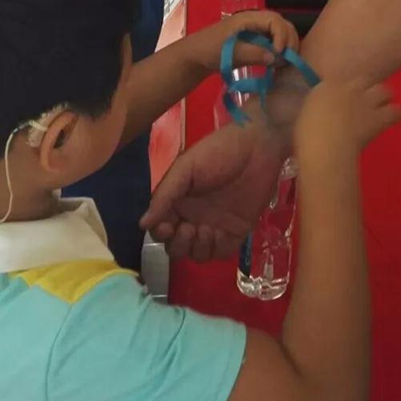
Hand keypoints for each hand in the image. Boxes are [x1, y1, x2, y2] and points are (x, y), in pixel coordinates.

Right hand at [141, 121, 284, 259]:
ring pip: (197, 254)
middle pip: (176, 246)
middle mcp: (193, 217)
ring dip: (196, 248)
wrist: (258, 147)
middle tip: (189, 228)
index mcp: (178, 201)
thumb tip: (142, 224)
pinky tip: (221, 232)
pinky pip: (221, 252)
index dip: (160, 233)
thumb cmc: (218, 151)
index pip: (160, 228)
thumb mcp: (186, 167)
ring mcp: (215, 225)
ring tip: (206, 229)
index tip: (167, 226)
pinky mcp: (236, 231)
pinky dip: (217, 248)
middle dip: (178, 244)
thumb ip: (165, 195)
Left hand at [216, 9, 299, 66]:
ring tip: (287, 61)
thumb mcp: (229, 52)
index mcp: (248, 18)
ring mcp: (256, 30)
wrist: (196, 56)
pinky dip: (281, 51)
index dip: (281, 35)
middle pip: (281, 23)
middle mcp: (255, 21)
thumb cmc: (209, 50)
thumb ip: (252, 53)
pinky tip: (280, 63)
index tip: (279, 53)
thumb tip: (276, 57)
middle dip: (289, 39)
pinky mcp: (256, 40)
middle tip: (290, 58)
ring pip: (280, 32)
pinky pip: (274, 42)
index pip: (274, 20)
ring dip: (287, 45)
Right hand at [295, 79, 400, 165]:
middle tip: (368, 99)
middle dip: (367, 89)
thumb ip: (318, 107)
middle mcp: (348, 88)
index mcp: (326, 86)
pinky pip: (395, 111)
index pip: (341, 79)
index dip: (346, 88)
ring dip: (385, 97)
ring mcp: (365, 101)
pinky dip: (397, 113)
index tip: (345, 97)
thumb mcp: (306, 115)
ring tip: (385, 104)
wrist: (324, 146)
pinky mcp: (378, 117)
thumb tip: (324, 112)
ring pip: (383, 91)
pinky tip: (398, 116)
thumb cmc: (306, 136)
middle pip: (365, 80)